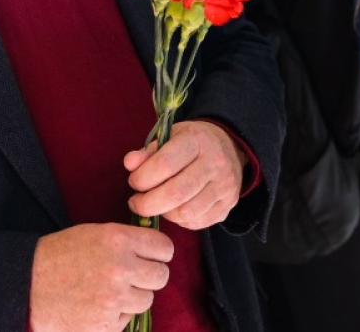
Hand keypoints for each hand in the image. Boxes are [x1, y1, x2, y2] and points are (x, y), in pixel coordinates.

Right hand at [29, 223, 173, 331]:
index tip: (150, 257)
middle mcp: (120, 268)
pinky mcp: (105, 324)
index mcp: (118, 239)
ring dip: (132, 298)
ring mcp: (113, 299)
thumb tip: (156, 251)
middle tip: (130, 277)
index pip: (164, 248)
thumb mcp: (93, 234)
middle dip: (148, 277)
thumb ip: (127, 241)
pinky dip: (115, 315)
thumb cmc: (59, 256)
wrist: (26, 285)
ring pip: (146, 300)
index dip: (158, 254)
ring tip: (107, 291)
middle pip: (161, 276)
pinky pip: (126, 319)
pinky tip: (96, 306)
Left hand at [125, 121, 246, 230]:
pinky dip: (178, 220)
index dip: (142, 178)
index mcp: (198, 141)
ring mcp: (224, 187)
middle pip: (175, 194)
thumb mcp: (169, 137)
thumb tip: (130, 164)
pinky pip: (196, 222)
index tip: (133, 182)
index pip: (165, 164)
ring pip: (185, 213)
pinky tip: (173, 208)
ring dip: (163, 213)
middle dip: (147, 204)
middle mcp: (216, 164)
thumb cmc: (191, 143)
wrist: (229, 149)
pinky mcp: (227, 207)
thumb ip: (147, 152)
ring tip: (156, 204)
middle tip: (136, 202)